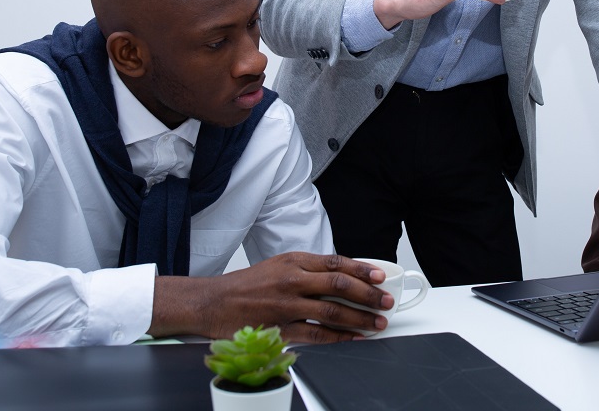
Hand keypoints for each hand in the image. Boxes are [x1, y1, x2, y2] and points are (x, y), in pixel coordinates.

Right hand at [149, 252, 392, 343]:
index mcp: (293, 261)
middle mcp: (292, 280)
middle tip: (386, 301)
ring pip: (332, 311)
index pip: (336, 262)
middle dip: (368, 294)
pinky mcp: (281, 328)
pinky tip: (352, 337)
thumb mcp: (278, 265)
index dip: (362, 269)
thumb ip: (308, 270)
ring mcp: (287, 305)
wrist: (213, 302)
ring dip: (359, 318)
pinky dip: (338, 337)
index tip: (380, 276)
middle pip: (339, 286)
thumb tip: (341, 276)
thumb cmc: (246, 284)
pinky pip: (316, 334)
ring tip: (377, 322)